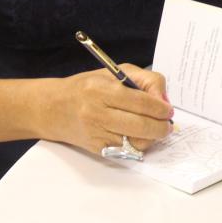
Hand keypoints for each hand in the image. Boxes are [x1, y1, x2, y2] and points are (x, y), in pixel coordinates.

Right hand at [41, 64, 173, 156]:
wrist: (53, 108)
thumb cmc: (86, 87)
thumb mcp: (114, 72)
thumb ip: (144, 81)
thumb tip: (164, 102)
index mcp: (101, 89)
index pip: (141, 101)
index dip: (160, 108)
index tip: (168, 110)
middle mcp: (97, 112)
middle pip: (141, 125)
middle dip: (162, 127)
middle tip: (168, 124)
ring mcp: (96, 133)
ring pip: (137, 142)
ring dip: (152, 138)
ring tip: (155, 129)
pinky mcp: (97, 148)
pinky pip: (127, 150)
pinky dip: (138, 144)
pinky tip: (139, 135)